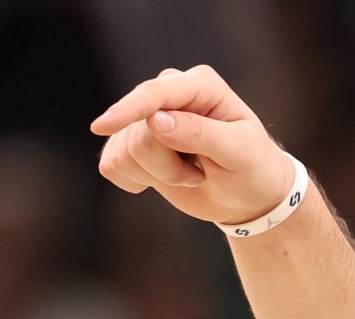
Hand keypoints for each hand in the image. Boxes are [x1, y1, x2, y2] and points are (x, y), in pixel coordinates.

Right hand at [90, 65, 294, 227]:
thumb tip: (156, 120)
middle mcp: (168, 95)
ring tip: (191, 175)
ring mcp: (146, 118)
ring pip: (123, 152)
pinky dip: (137, 182)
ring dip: (158, 175)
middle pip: (137, 130)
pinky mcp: (132, 143)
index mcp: (199, 85)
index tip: (101, 127)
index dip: (128, 110)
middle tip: (200, 174)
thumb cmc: (253, 170)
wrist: (249, 196)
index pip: (155, 94)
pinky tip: (165, 179)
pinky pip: (112, 165)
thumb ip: (201, 134)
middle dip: (167, 166)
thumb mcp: (239, 153)